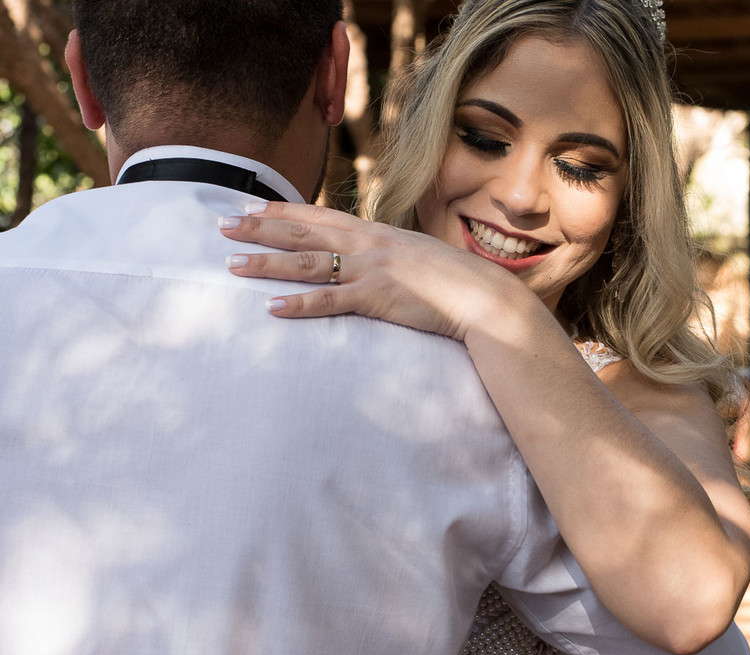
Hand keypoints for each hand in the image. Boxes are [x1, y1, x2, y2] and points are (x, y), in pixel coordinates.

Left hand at [219, 201, 512, 340]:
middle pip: (303, 234)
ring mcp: (372, 270)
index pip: (320, 217)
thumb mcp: (418, 258)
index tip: (251, 209)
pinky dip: (299, 304)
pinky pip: (330, 301)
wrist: (484, 296)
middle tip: (222, 226)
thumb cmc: (457, 282)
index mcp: (377, 233)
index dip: (282, 212)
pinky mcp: (378, 299)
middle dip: (260, 229)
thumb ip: (390, 257)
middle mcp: (369, 245)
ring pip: (308, 264)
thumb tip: (373, 263)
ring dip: (267, 264)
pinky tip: (272, 307)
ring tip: (232, 265)